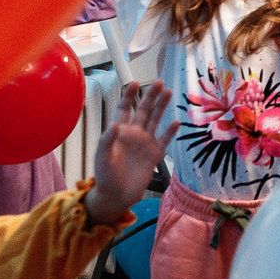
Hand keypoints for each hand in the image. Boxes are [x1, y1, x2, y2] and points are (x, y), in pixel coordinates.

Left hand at [87, 82, 171, 225]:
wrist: (117, 196)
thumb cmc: (105, 176)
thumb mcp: (103, 158)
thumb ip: (107, 141)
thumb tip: (114, 125)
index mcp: (120, 132)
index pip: (124, 109)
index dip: (128, 96)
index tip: (134, 83)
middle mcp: (134, 134)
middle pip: (144, 110)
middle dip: (150, 96)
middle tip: (159, 82)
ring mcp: (145, 144)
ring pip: (155, 121)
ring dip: (161, 107)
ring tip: (168, 92)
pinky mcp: (154, 155)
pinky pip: (164, 141)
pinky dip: (170, 132)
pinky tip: (177, 122)